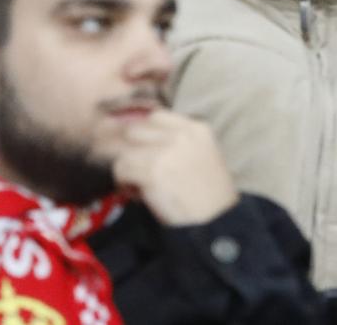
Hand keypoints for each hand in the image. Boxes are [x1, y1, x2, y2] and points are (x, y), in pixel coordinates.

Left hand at [109, 109, 237, 226]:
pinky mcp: (151, 171)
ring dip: (126, 169)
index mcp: (197, 129)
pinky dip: (124, 183)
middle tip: (136, 168)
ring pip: (125, 151)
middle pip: (136, 130)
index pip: (157, 116)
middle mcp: (180, 135)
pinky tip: (136, 194)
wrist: (215, 220)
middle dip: (132, 150)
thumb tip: (144, 142)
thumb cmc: (210, 193)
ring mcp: (165, 151)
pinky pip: (122, 169)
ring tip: (136, 184)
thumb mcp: (204, 155)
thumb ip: (180, 142)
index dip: (146, 135)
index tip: (145, 151)